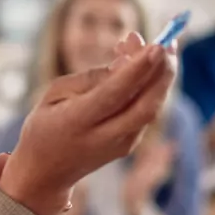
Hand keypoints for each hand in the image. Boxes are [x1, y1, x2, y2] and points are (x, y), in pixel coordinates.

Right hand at [1, 32, 176, 214]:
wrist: (45, 173)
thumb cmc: (45, 125)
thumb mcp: (54, 94)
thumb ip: (91, 78)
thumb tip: (128, 61)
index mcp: (76, 122)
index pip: (115, 93)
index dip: (138, 69)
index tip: (157, 46)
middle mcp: (103, 137)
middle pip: (145, 105)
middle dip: (163, 72)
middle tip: (169, 41)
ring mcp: (120, 145)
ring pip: (151, 108)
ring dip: (159, 76)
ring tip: (153, 46)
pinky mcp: (129, 145)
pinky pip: (146, 111)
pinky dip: (151, 87)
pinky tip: (144, 66)